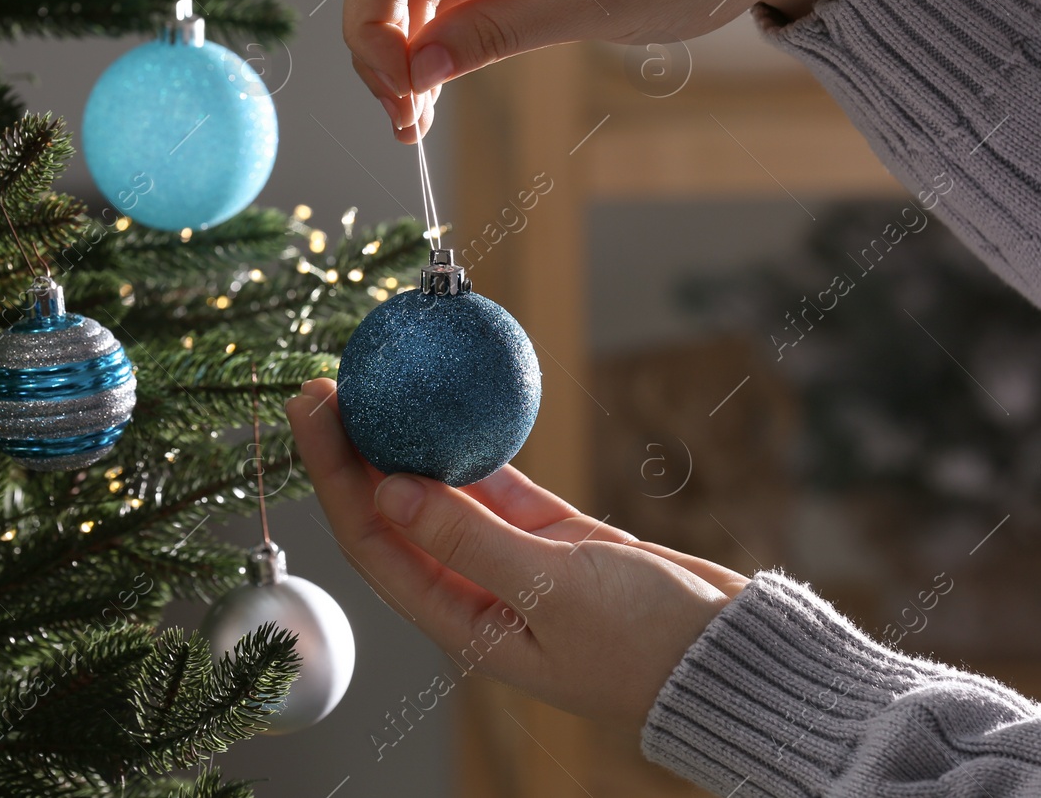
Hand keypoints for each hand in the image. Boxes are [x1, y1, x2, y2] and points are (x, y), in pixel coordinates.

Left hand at [285, 378, 749, 731]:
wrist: (726, 655)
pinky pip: (497, 484)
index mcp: (462, 621)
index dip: (335, 476)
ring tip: (376, 386)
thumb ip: (470, 540)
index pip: (375, 541)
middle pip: (394, 512)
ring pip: (441, 494)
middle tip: (325, 384)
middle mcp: (475, 591)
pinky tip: (451, 408)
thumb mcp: (552, 589)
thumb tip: (388, 490)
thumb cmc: (644, 644)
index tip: (314, 411)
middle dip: (355, 452)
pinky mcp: (553, 538)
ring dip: (407, 444)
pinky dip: (475, 448)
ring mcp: (513, 561)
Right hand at [344, 0, 889, 141]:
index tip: (398, 103)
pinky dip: (445, 18)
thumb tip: (415, 68)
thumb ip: (495, 34)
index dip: (370, 36)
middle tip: (408, 122)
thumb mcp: (593, 10)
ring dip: (410, 37)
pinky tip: (456, 67)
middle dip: (381, 44)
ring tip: (425, 109)